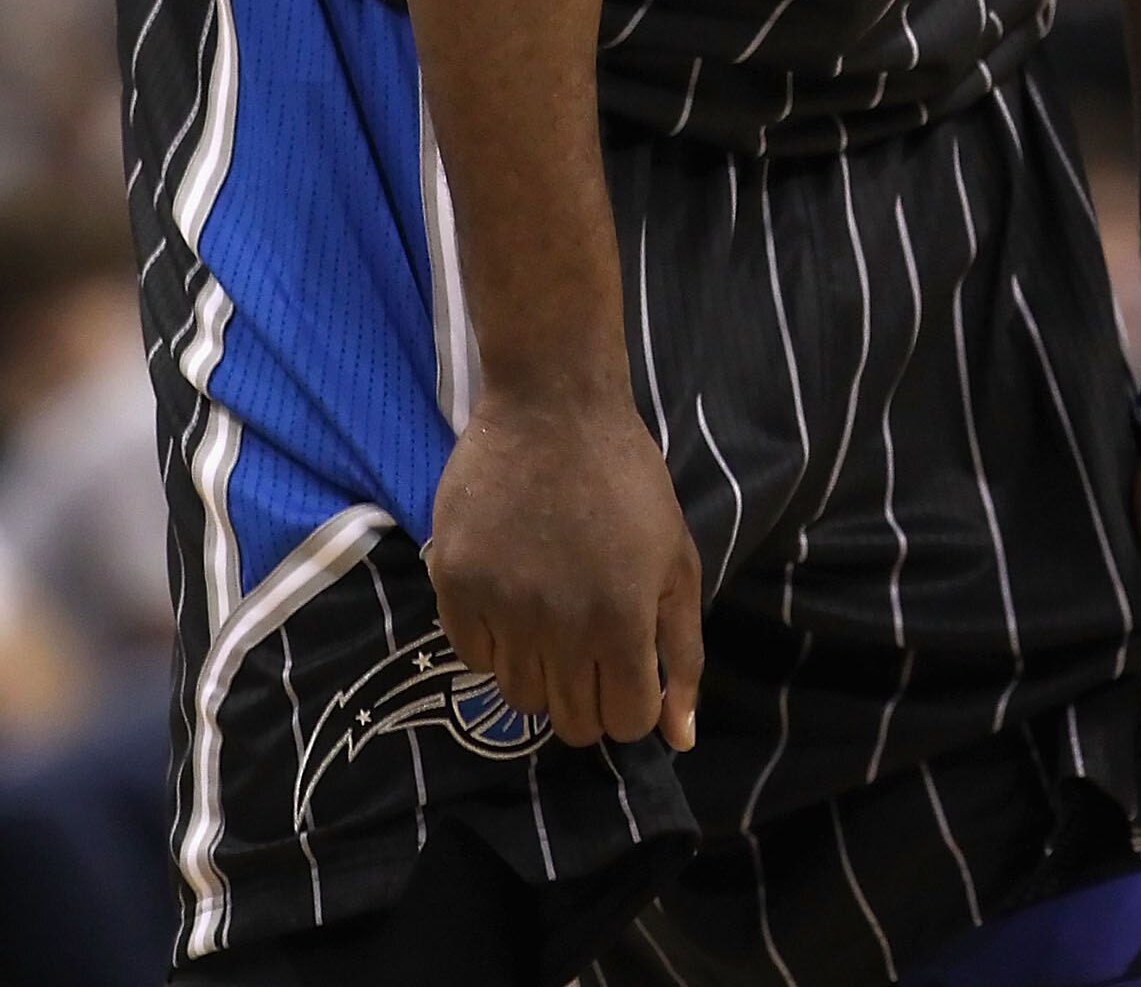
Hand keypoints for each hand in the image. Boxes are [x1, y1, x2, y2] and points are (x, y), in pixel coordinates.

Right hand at [428, 381, 701, 751]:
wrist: (552, 407)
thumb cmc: (627, 481)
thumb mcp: (676, 561)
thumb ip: (681, 654)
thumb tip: (681, 738)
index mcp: (619, 624)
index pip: (623, 723)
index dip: (632, 705)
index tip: (628, 668)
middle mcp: (556, 630)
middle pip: (570, 721)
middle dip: (589, 696)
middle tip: (591, 644)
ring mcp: (500, 610)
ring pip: (519, 696)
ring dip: (541, 673)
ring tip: (552, 618)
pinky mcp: (454, 587)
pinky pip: (472, 656)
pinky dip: (495, 643)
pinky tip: (513, 598)